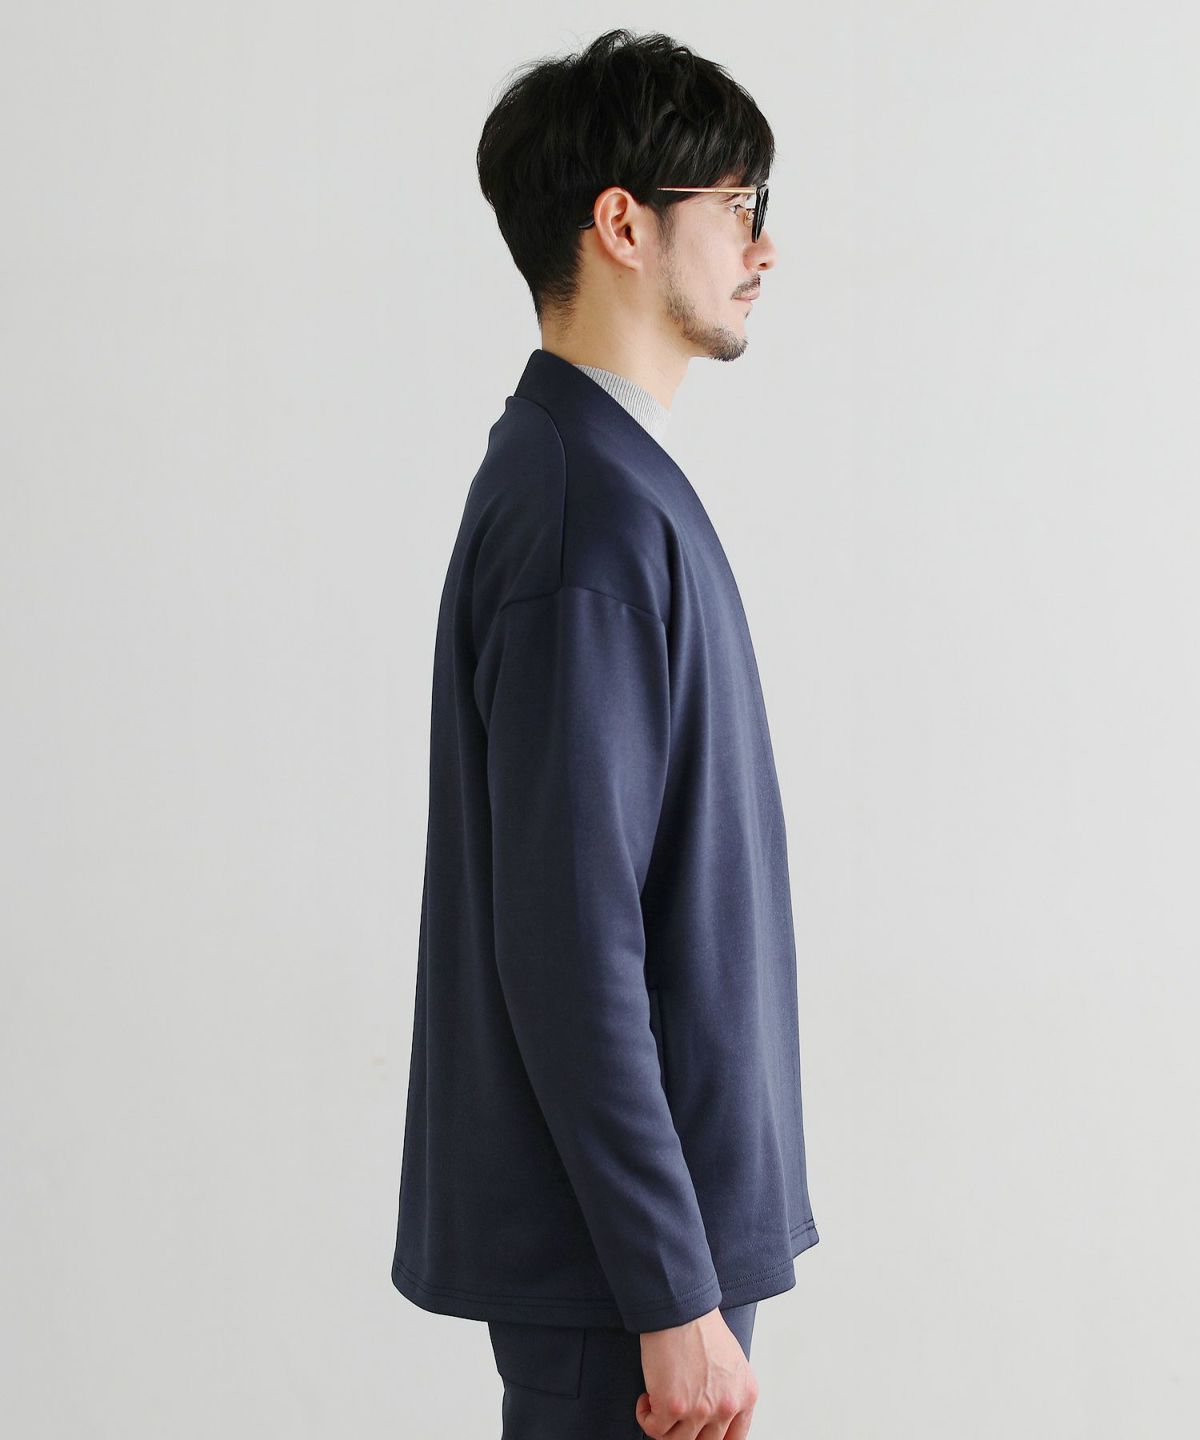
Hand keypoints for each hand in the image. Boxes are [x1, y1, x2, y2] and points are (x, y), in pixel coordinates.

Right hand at [635, 1306, 757, 1438]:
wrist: (679, 1307)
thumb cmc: (699, 1325)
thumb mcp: (730, 1361)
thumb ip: (728, 1391)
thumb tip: (712, 1412)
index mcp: (745, 1396)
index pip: (734, 1439)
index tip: (697, 1435)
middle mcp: (727, 1407)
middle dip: (685, 1433)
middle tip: (672, 1418)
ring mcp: (700, 1410)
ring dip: (663, 1426)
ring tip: (656, 1403)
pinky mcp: (672, 1406)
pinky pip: (654, 1429)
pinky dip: (646, 1417)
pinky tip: (646, 1399)